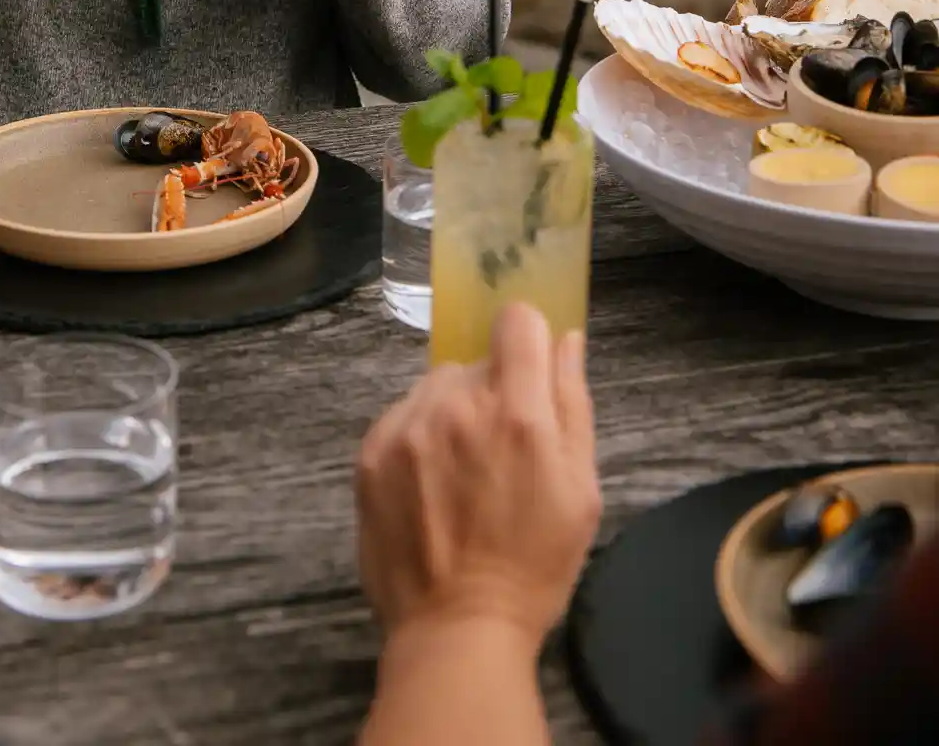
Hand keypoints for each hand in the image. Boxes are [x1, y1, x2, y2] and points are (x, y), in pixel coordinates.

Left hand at [356, 304, 599, 650]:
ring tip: (460, 475)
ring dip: (452, 412)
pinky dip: (418, 437)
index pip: (519, 321)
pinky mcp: (371, 451)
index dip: (529, 340)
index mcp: (517, 412)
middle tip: (500, 452)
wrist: (456, 630)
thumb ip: (572, 404)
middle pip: (477, 362)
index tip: (530, 372)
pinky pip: (402, 416)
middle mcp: (457, 405)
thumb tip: (566, 340)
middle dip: (493, 393)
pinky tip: (429, 487)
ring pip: (437, 387)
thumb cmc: (533, 567)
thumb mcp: (580, 492)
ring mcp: (407, 426)